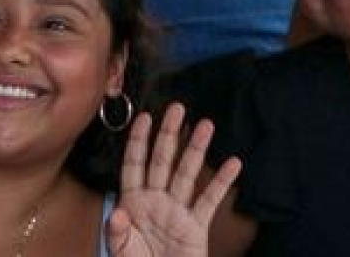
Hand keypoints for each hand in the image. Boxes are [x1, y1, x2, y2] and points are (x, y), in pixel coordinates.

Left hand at [108, 102, 241, 256]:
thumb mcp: (121, 251)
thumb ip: (117, 232)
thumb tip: (116, 213)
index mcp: (133, 203)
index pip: (134, 165)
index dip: (138, 141)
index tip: (144, 117)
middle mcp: (156, 201)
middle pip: (162, 161)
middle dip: (169, 134)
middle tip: (177, 108)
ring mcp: (177, 212)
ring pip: (186, 174)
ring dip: (195, 150)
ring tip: (206, 125)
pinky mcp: (196, 227)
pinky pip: (208, 201)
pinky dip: (221, 183)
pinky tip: (232, 164)